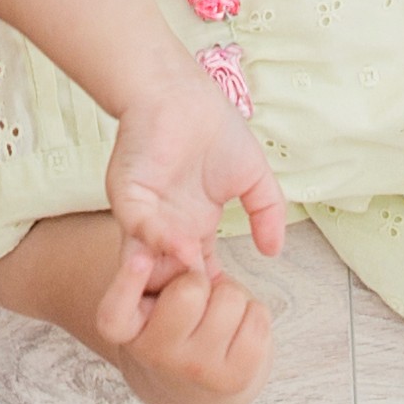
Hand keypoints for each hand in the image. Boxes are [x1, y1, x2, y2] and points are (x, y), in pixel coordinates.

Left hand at [96, 80, 289, 338]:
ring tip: (199, 283)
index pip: (199, 275)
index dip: (215, 293)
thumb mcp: (253, 179)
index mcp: (191, 227)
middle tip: (212, 311)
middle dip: (188, 298)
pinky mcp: (127, 194)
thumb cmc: (214, 129)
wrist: (182, 92)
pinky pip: (138, 226)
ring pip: (149, 260)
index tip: (237, 308)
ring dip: (173, 274)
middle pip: (169, 279)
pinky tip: (185, 246)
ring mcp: (144, 214)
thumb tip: (276, 252)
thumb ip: (268, 214)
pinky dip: (158, 240)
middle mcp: (164, 228)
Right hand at [104, 260, 276, 403]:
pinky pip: (258, 315)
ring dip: (229, 295)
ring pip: (230, 298)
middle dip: (199, 280)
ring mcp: (196, 371)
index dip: (128, 282)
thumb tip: (188, 253)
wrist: (197, 387)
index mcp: (127, 332)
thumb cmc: (174, 325)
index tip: (141, 258)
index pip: (114, 312)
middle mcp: (156, 356)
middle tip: (196, 298)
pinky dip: (253, 311)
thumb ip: (157, 270)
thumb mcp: (153, 298)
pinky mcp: (235, 379)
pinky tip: (237, 329)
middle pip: (190, 289)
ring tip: (216, 314)